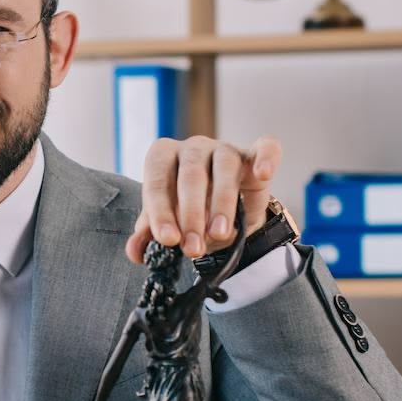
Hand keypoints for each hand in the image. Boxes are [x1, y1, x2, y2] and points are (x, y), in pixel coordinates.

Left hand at [126, 135, 281, 262]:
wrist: (222, 212)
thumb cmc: (188, 211)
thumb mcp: (168, 223)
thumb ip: (150, 234)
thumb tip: (135, 253)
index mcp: (163, 157)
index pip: (157, 180)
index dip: (160, 212)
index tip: (168, 240)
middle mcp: (192, 148)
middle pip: (191, 175)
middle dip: (191, 215)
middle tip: (192, 248)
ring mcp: (224, 149)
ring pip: (224, 168)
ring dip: (221, 203)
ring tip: (219, 233)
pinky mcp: (254, 155)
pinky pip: (265, 148)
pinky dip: (267, 158)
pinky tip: (263, 174)